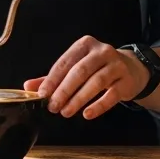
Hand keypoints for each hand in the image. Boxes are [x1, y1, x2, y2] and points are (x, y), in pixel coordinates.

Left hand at [23, 36, 149, 119]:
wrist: (131, 69)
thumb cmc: (98, 68)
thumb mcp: (76, 67)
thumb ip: (53, 77)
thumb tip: (28, 86)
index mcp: (84, 45)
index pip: (65, 62)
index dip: (52, 79)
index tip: (42, 94)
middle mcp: (101, 51)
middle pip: (79, 71)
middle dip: (64, 90)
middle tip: (53, 106)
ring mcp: (116, 65)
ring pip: (95, 82)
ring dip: (79, 99)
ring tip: (66, 112)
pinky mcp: (126, 80)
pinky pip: (112, 94)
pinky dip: (98, 105)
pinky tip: (87, 114)